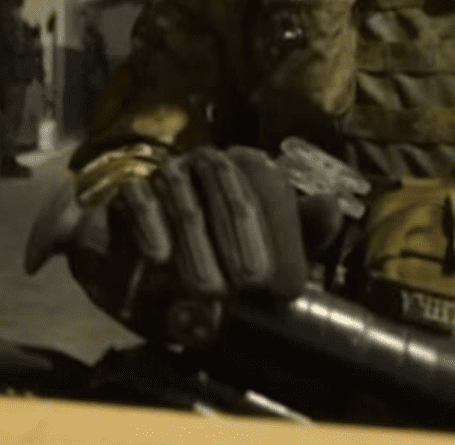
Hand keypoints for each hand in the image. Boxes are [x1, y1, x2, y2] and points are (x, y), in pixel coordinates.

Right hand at [107, 146, 309, 301]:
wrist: (144, 264)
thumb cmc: (217, 257)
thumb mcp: (266, 252)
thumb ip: (302, 234)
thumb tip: (329, 205)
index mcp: (244, 169)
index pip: (267, 186)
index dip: (281, 235)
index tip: (286, 286)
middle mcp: (205, 163)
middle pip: (227, 190)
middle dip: (240, 240)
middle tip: (249, 287)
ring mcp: (164, 175)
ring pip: (183, 197)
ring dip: (195, 244)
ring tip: (208, 290)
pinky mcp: (125, 191)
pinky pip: (137, 199)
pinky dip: (148, 227)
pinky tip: (158, 258)